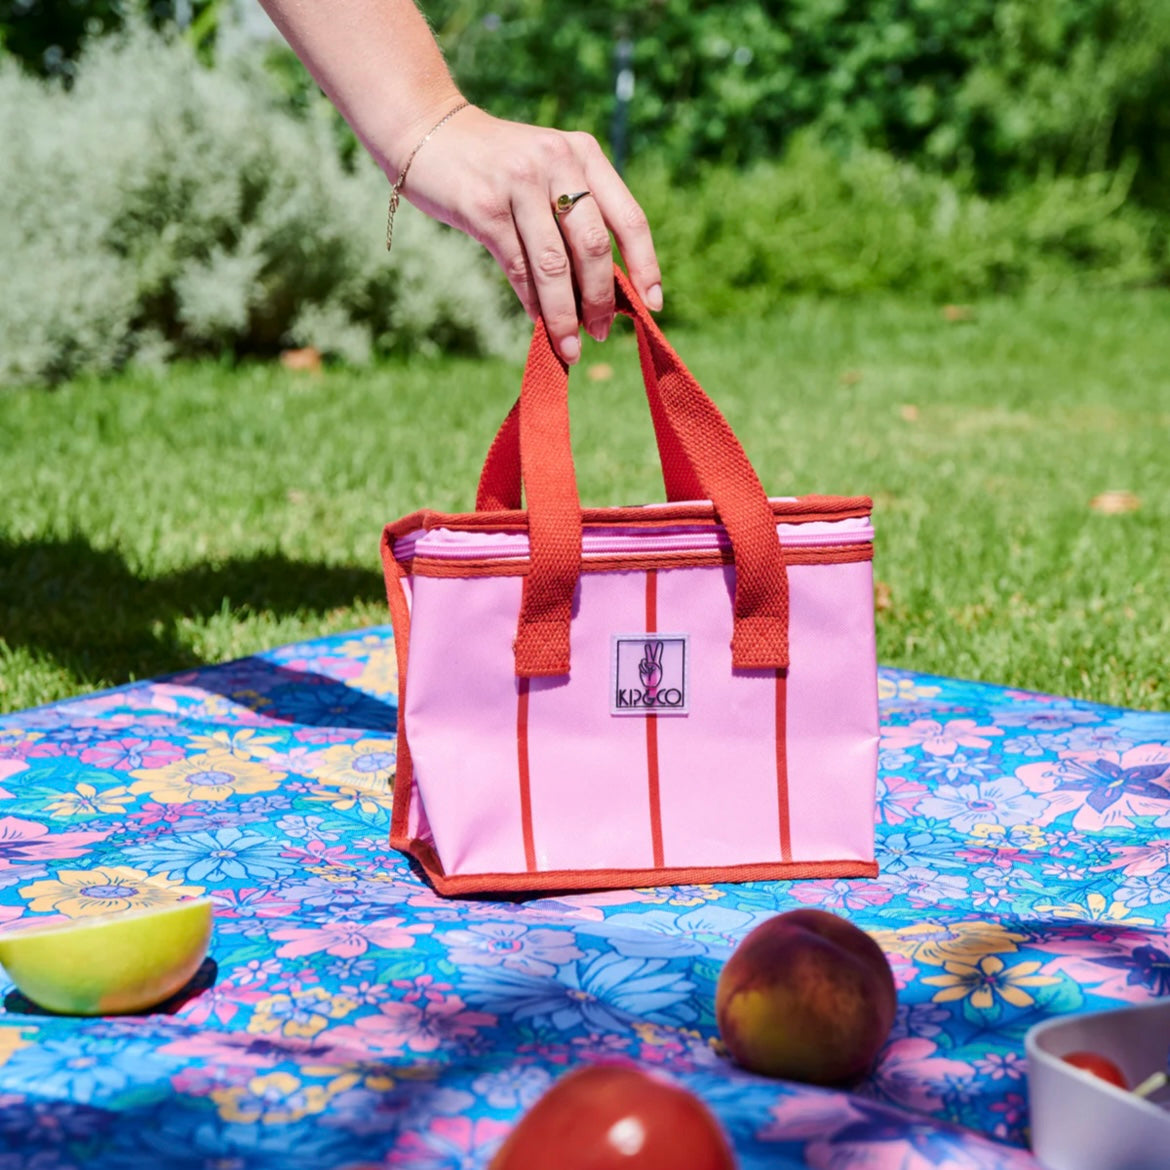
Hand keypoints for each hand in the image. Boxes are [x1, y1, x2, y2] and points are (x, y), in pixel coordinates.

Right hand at [400, 105, 662, 364]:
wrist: (427, 130)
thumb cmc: (496, 165)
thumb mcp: (547, 171)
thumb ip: (576, 215)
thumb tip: (601, 291)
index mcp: (584, 153)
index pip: (628, 218)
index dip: (645, 266)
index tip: (653, 306)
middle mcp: (557, 161)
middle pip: (593, 247)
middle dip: (600, 299)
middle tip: (600, 333)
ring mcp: (519, 182)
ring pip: (554, 264)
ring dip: (565, 313)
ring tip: (570, 344)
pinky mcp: (483, 206)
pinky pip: (517, 265)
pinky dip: (531, 300)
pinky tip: (538, 319)